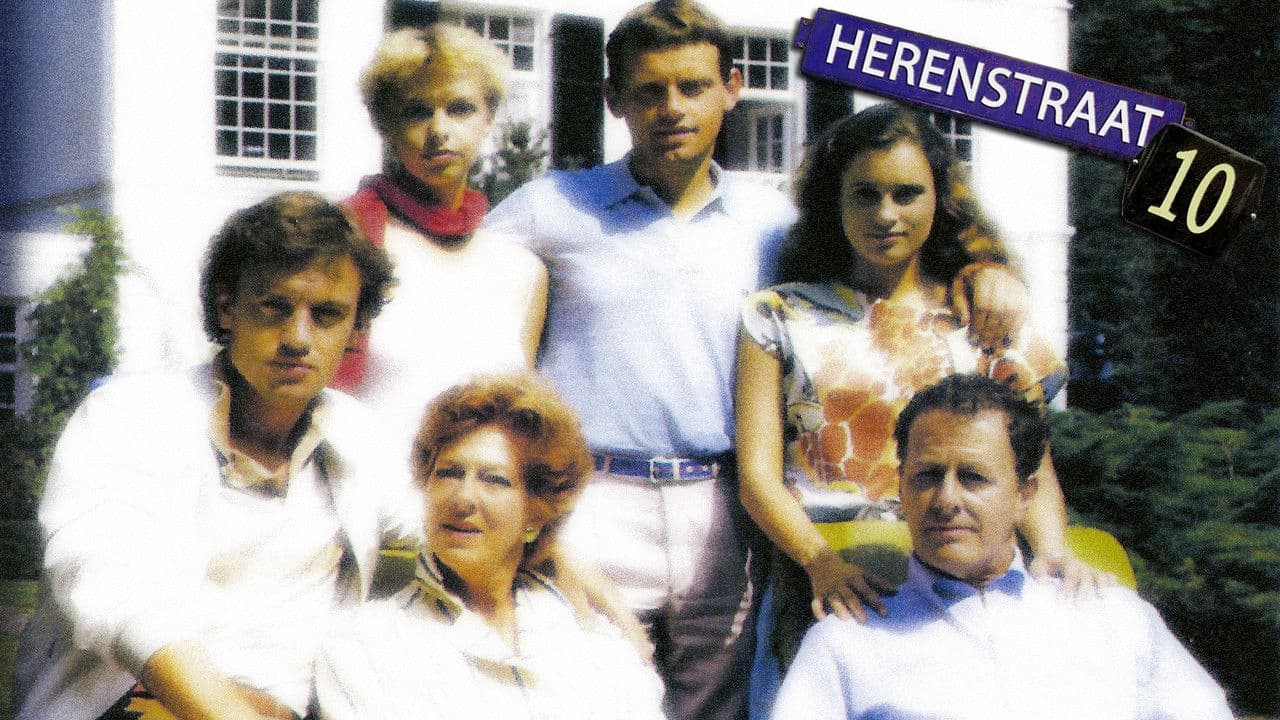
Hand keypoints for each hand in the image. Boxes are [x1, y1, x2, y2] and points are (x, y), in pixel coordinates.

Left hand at [543, 548, 652, 662]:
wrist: (570, 551)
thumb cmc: (570, 571)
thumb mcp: (573, 592)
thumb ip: (583, 611)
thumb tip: (593, 632)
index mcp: (608, 597)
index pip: (627, 623)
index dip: (636, 639)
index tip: (644, 655)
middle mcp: (614, 597)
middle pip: (632, 621)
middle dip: (640, 639)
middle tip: (648, 658)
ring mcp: (612, 594)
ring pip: (628, 616)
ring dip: (635, 632)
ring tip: (642, 648)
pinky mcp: (607, 593)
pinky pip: (621, 612)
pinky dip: (627, 624)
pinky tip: (625, 631)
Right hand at [804, 547, 895, 622]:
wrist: (821, 561)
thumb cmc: (846, 571)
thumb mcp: (862, 573)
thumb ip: (878, 583)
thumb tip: (896, 591)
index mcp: (853, 578)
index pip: (867, 591)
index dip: (876, 602)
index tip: (885, 614)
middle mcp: (841, 584)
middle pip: (850, 596)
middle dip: (857, 608)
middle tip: (865, 620)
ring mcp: (828, 589)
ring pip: (834, 600)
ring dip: (839, 609)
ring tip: (846, 620)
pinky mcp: (817, 594)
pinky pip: (816, 603)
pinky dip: (818, 611)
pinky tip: (823, 620)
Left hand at [950, 263, 1027, 352]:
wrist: (994, 270)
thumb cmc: (971, 282)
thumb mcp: (959, 287)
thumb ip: (958, 304)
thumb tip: (964, 323)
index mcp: (984, 277)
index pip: (983, 305)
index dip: (978, 324)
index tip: (972, 338)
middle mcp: (1003, 281)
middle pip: (997, 312)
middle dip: (989, 332)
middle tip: (982, 346)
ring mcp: (1016, 290)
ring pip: (1010, 316)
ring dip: (1001, 334)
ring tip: (991, 348)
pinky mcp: (1025, 299)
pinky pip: (1021, 318)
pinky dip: (1013, 331)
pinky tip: (1005, 342)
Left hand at [1029, 552, 1116, 601]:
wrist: (1055, 556)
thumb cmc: (1045, 564)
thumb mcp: (1037, 565)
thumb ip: (1039, 572)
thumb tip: (1044, 582)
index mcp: (1066, 562)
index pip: (1070, 574)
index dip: (1067, 588)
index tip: (1061, 602)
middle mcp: (1081, 565)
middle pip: (1086, 577)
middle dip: (1084, 592)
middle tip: (1080, 607)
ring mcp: (1090, 569)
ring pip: (1100, 575)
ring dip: (1103, 586)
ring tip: (1103, 598)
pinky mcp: (1095, 574)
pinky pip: (1107, 576)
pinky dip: (1112, 582)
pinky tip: (1116, 590)